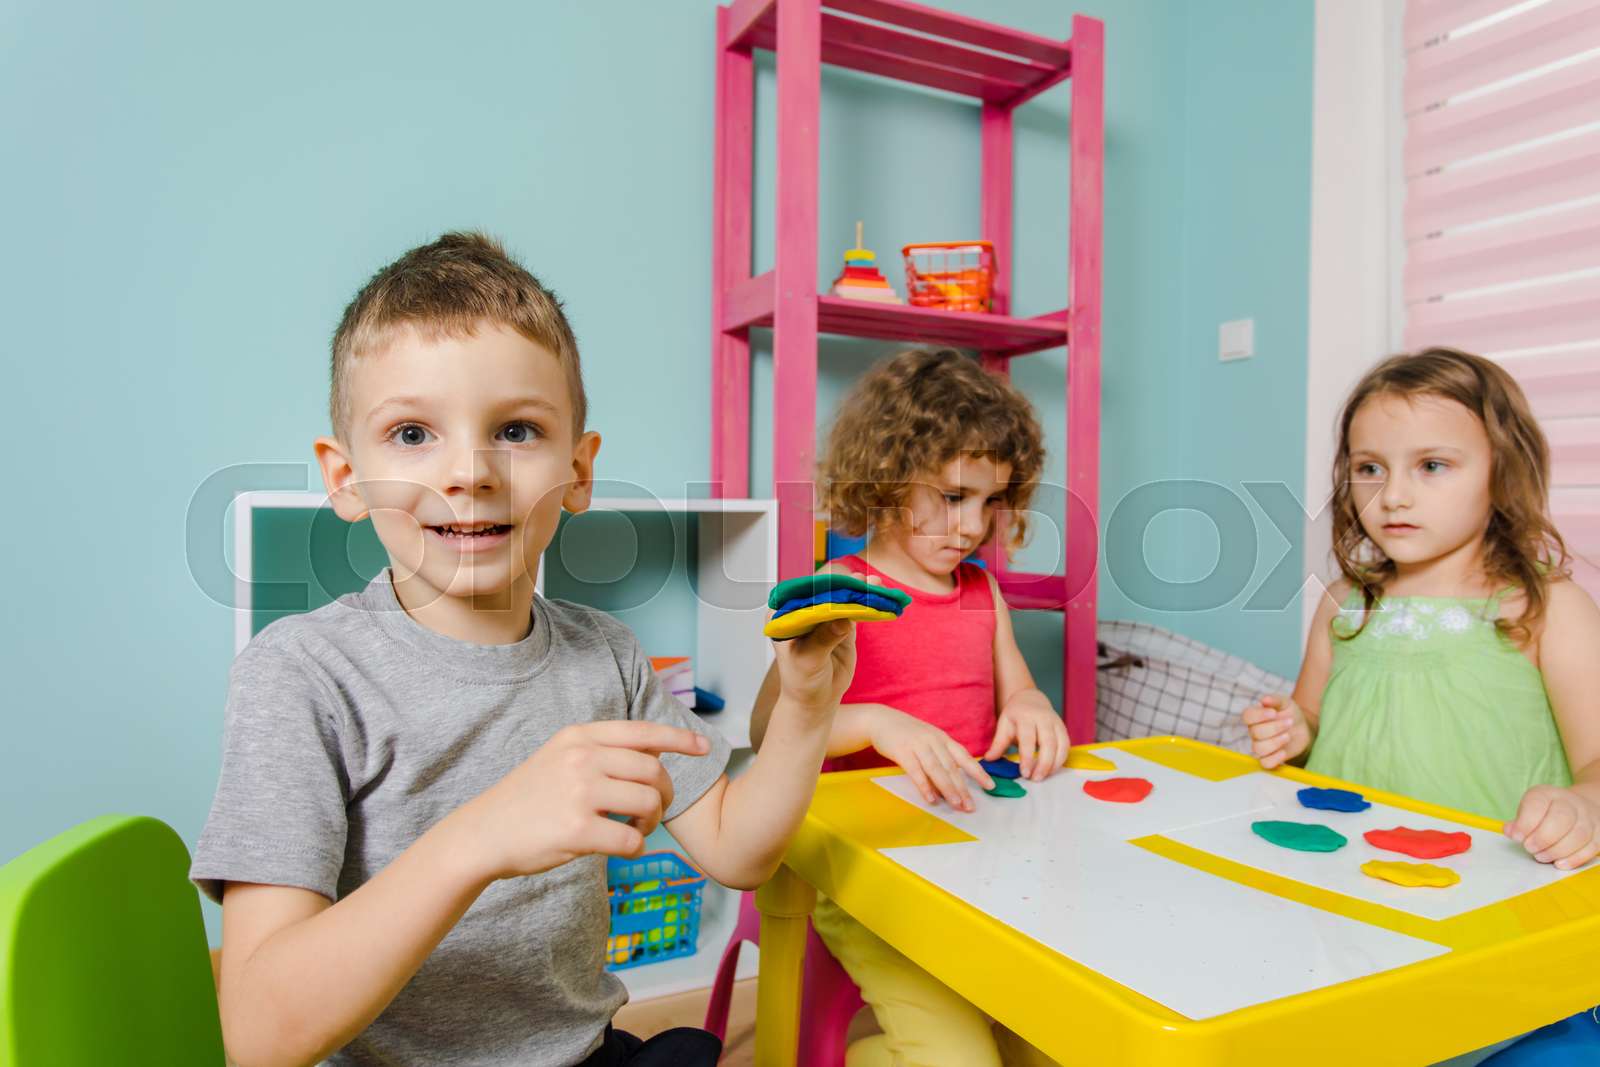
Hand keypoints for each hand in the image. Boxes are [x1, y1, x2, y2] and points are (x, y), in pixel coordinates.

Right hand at [455, 720, 711, 881]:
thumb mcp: (560, 756)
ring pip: (649, 803)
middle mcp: (582, 758)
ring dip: (652, 822)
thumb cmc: (527, 798)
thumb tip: (655, 755)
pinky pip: (632, 840)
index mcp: (580, 736)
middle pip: (654, 772)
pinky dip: (636, 847)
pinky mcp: (577, 830)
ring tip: (636, 829)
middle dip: (666, 794)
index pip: (642, 732)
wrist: (483, 833)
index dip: (679, 738)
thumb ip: (602, 751)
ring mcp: (579, 793)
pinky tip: (621, 847)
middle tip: (653, 811)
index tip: (704, 747)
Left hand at [770, 570, 875, 712]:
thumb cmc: (801, 680)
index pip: (800, 593)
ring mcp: (823, 615)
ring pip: (841, 597)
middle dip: (842, 584)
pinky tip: (880, 595)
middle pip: (823, 590)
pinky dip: (867, 603)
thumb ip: (824, 639)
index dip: (819, 586)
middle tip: (860, 580)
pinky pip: (855, 609)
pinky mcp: (841, 622)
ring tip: (875, 583)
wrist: (815, 699)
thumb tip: (843, 620)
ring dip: (858, 590)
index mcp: (782, 613)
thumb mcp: (808, 660)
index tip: (836, 583)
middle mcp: (802, 609)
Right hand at [867, 705, 993, 811]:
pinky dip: (924, 786)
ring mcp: (918, 745)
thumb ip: (940, 756)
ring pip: (937, 770)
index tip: (990, 786)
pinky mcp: (902, 751)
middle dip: (963, 788)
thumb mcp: (928, 739)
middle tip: (971, 806)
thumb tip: (953, 781)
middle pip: (952, 767)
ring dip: (948, 789)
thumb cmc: (906, 733)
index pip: (964, 756)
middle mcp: (933, 741)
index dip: (978, 772)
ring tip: (956, 805)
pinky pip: (915, 771)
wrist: (880, 720)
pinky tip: (931, 799)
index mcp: (942, 738)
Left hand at [986, 693, 1069, 780]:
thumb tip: (989, 759)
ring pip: (1061, 746)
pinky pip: (1066, 746)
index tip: (1024, 773)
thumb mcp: (1004, 724)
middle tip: (1035, 779)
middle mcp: (1044, 718)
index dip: (1027, 758)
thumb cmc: (1016, 715)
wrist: (1031, 699)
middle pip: (1048, 743)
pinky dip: (1061, 760)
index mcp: (1026, 717)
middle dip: (1044, 764)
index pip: (1028, 739)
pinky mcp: (1064, 729)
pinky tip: (1051, 769)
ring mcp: (1056, 723)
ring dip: (1054, 764)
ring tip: (1043, 776)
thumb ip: (998, 743)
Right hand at [1241, 694, 1311, 769]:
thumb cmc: (1290, 713)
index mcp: (1255, 716)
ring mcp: (1261, 745)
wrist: (1302, 729)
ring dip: (1276, 742)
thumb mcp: (1286, 703)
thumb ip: (1275, 700)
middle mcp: (1254, 732)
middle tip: (1289, 722)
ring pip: (1258, 748)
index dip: (1259, 716)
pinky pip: (1265, 763)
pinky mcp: (1269, 758)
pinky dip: (1275, 758)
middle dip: (1275, 728)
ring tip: (1288, 736)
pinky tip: (1284, 751)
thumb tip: (1264, 700)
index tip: (1274, 713)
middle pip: (1255, 733)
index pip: (1247, 716)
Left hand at [1506, 785, 1599, 869]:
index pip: (1537, 803)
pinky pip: (1591, 848)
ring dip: (1557, 850)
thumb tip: (1510, 831)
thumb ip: (1518, 821)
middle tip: (1530, 848)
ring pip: (1578, 835)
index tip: (1516, 837)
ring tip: (1541, 857)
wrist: (1578, 807)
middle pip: (1561, 818)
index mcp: (1547, 794)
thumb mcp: (1528, 810)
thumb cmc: (1546, 812)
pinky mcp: (1599, 834)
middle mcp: (1570, 803)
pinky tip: (1559, 864)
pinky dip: (1574, 859)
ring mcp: (1588, 818)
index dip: (1525, 823)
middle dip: (1543, 838)